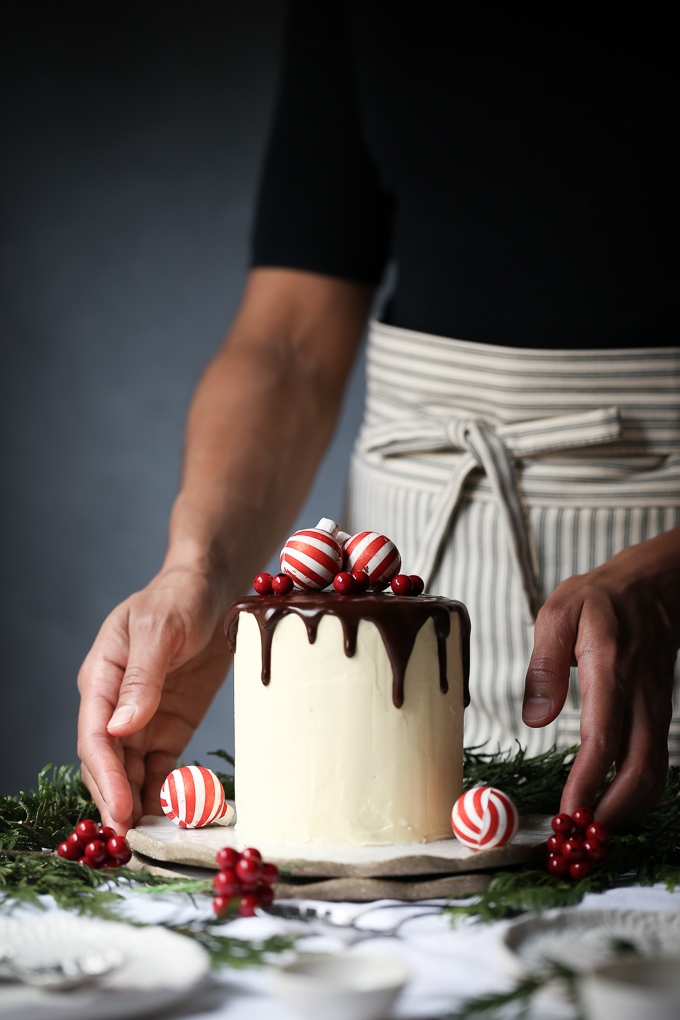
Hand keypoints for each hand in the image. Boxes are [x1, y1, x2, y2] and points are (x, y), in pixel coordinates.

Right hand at [77, 565, 231, 832]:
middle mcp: (115, 704)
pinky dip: (162, 794)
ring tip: (151, 840)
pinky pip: (159, 769)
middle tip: (131, 842)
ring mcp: (141, 718)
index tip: (118, 811)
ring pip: (129, 772)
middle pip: (106, 762)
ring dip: (136, 804)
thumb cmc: (179, 599)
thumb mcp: (160, 630)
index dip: (104, 776)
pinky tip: (170, 817)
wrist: (213, 589)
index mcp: (101, 676)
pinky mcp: (169, 728)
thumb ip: (141, 678)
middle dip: (114, 801)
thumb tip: (121, 727)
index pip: (94, 735)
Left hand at [522, 528, 679, 827]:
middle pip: (641, 770)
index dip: (587, 782)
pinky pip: (656, 761)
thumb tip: (535, 719)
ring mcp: (656, 708)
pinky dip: (637, 791)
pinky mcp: (658, 713)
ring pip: (655, 773)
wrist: (656, 586)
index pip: (604, 740)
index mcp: (612, 672)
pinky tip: (612, 803)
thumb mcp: (559, 612)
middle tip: (582, 839)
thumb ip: (545, 664)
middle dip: (614, 812)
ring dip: (629, 809)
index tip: (568, 814)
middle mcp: (642, 697)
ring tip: (594, 831)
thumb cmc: (601, 598)